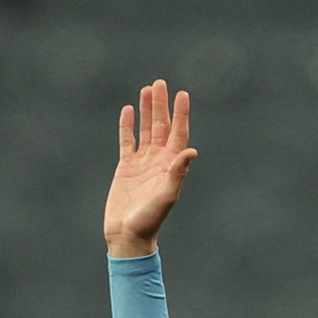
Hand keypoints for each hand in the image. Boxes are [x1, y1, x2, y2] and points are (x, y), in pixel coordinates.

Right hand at [104, 79, 197, 257]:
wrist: (129, 235)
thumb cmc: (150, 220)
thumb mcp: (167, 195)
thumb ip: (178, 173)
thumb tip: (191, 151)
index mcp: (171, 166)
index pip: (178, 134)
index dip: (181, 114)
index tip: (183, 94)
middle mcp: (158, 161)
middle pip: (162, 126)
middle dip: (162, 105)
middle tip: (161, 82)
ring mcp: (142, 163)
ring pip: (145, 129)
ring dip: (147, 110)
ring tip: (147, 89)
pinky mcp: (125, 167)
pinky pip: (127, 141)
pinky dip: (126, 125)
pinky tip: (127, 110)